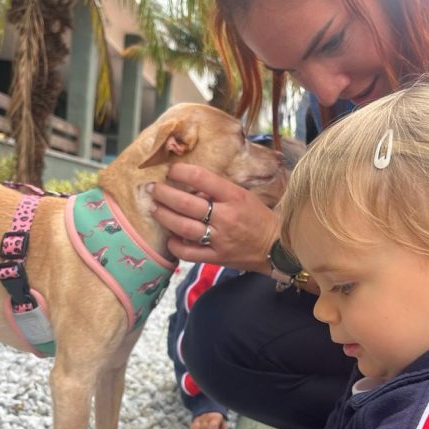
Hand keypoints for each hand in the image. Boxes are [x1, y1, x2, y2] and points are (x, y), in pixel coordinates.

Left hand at [148, 163, 278, 272]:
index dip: (181, 171)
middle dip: (164, 194)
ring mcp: (220, 239)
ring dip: (164, 216)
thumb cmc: (258, 217)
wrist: (277, 247)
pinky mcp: (217, 257)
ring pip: (183, 227)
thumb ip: (217, 191)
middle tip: (152, 189)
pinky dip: (175, 245)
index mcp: (234, 196)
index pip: (202, 178)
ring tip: (154, 209)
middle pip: (186, 203)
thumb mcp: (243, 196)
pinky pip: (189, 252)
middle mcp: (225, 217)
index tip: (171, 171)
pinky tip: (170, 238)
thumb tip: (189, 186)